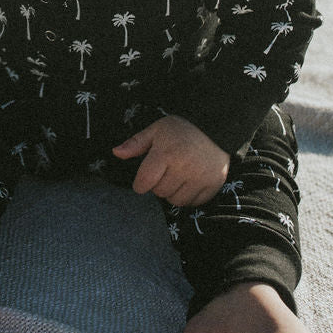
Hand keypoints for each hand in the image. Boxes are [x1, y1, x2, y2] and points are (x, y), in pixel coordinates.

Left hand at [112, 114, 228, 204]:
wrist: (216, 129)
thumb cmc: (182, 130)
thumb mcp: (157, 130)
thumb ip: (136, 143)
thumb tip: (116, 153)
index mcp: (166, 154)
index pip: (143, 183)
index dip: (141, 182)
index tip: (146, 176)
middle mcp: (183, 168)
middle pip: (159, 193)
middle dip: (159, 184)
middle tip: (167, 170)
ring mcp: (200, 178)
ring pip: (176, 201)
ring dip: (173, 192)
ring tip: (178, 176)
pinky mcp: (212, 186)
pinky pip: (193, 203)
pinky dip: (189, 196)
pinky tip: (191, 181)